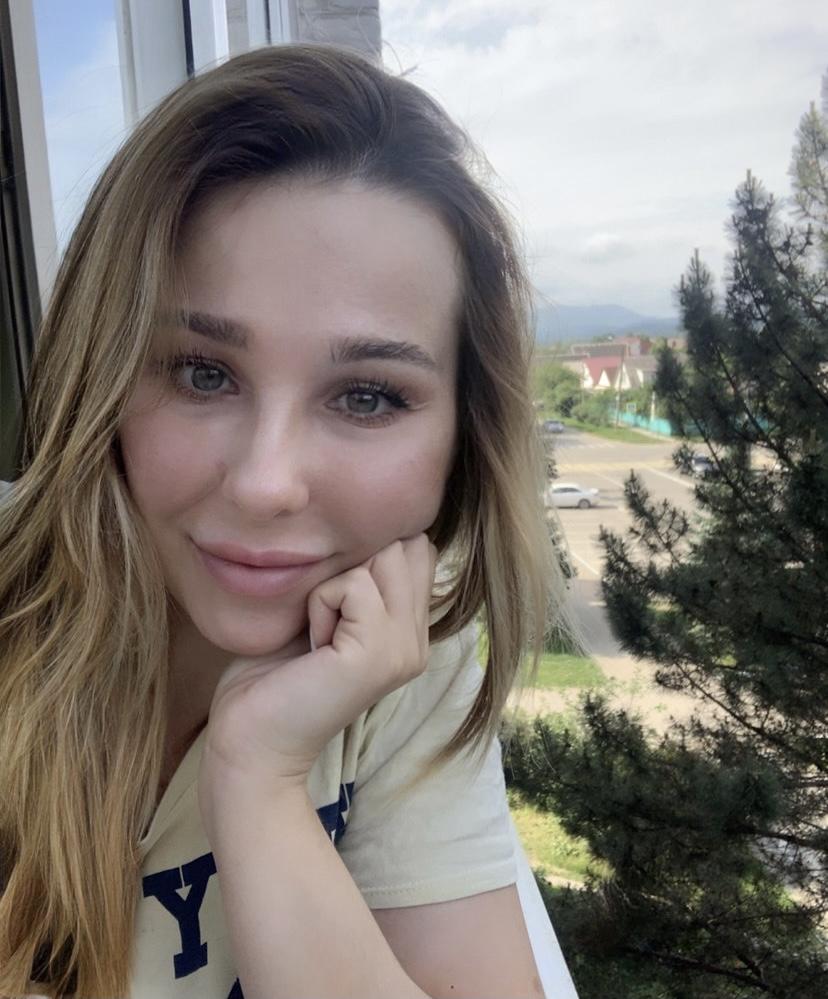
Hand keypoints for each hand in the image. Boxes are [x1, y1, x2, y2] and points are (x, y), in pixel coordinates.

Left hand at [198, 534, 437, 802]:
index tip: (333, 605)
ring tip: (318, 634)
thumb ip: (358, 578)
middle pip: (406, 544)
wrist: (251, 742)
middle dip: (354, 565)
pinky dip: (321, 604)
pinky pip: (354, 586)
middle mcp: (418, 641)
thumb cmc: (273, 675)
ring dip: (334, 584)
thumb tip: (371, 526)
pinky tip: (312, 646)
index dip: (368, 555)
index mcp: (410, 631)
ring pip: (384, 557)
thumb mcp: (325, 612)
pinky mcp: (378, 655)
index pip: (417, 548)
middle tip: (324, 620)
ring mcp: (404, 649)